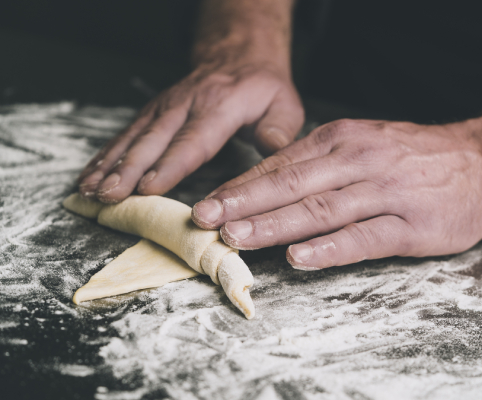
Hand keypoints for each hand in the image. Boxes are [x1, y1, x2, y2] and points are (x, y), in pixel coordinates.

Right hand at [77, 54, 303, 202]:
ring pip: (133, 137)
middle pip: (153, 141)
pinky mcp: (153, 112)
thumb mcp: (284, 103)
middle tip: (108, 195)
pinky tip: (89, 175)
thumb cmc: (262, 88)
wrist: (238, 55)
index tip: (148, 187)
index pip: (192, 140)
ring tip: (89, 190)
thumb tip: (271, 147)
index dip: (170, 165)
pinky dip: (105, 155)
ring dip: (109, 164)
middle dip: (128, 170)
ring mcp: (164, 107)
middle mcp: (185, 105)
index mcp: (218, 106)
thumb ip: (279, 128)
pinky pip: (126, 134)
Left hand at [191, 117, 481, 269]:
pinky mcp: (410, 225)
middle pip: (291, 184)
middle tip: (205, 221)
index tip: (208, 202)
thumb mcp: (365, 141)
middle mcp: (359, 161)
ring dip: (275, 225)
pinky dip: (329, 248)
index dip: (241, 185)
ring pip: (320, 209)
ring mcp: (385, 192)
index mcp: (343, 139)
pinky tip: (300, 257)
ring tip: (238, 238)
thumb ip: (321, 160)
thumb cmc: (417, 156)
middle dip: (244, 203)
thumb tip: (270, 179)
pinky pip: (364, 237)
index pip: (281, 164)